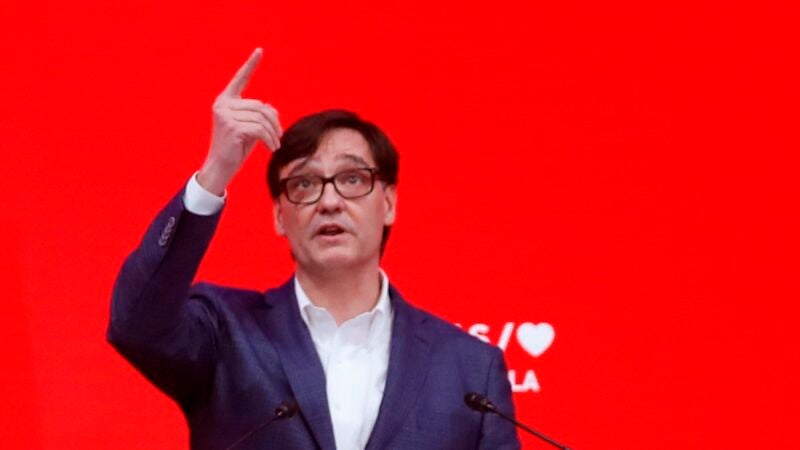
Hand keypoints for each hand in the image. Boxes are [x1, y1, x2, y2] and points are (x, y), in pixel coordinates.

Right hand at [198, 48, 281, 194]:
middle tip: (278, 138)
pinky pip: (260, 129)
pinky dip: (270, 139)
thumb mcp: (248, 127)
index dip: (250, 65)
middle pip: (261, 106)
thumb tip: (271, 111)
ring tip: (275, 144)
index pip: (240, 79)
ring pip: (262, 118)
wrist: (221, 167)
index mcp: (226, 100)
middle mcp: (223, 104)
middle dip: (274, 123)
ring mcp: (226, 114)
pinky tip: (271, 148)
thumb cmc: (236, 147)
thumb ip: (257, 114)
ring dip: (274, 133)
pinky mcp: (231, 127)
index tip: (260, 51)